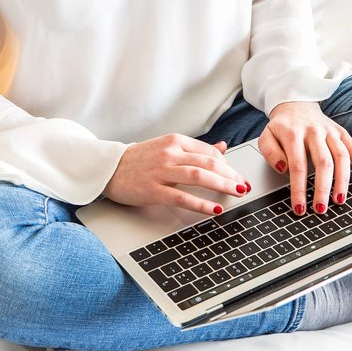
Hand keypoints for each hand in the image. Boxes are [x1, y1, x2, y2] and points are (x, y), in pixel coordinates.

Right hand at [102, 134, 250, 214]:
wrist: (108, 168)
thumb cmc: (139, 160)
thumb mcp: (168, 147)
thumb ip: (195, 149)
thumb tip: (222, 147)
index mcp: (175, 141)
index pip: (209, 152)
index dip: (228, 165)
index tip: (237, 175)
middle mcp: (170, 153)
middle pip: (209, 163)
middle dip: (230, 175)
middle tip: (243, 185)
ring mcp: (161, 171)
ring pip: (199, 176)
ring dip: (222, 185)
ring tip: (237, 192)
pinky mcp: (153, 189)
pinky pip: (182, 197)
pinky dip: (201, 204)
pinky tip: (215, 209)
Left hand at [261, 101, 351, 215]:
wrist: (296, 105)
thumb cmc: (281, 128)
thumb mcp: (266, 136)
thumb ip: (270, 153)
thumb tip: (283, 169)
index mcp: (293, 133)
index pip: (297, 166)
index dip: (299, 189)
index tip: (299, 208)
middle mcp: (314, 131)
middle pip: (323, 162)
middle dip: (322, 189)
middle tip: (321, 209)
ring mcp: (330, 131)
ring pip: (341, 157)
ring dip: (342, 181)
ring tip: (339, 201)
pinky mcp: (342, 132)